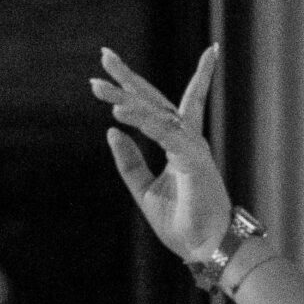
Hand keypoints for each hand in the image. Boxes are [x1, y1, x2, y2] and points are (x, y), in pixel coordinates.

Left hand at [92, 45, 232, 262]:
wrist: (206, 248)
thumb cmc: (183, 223)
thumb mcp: (145, 189)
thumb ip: (130, 161)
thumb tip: (111, 132)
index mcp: (178, 144)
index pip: (157, 107)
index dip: (136, 85)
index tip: (111, 65)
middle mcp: (186, 139)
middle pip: (155, 99)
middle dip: (129, 77)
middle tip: (104, 55)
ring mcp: (191, 147)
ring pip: (156, 113)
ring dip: (127, 98)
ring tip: (97, 87)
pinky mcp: (193, 160)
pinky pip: (165, 134)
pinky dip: (144, 122)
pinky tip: (120, 112)